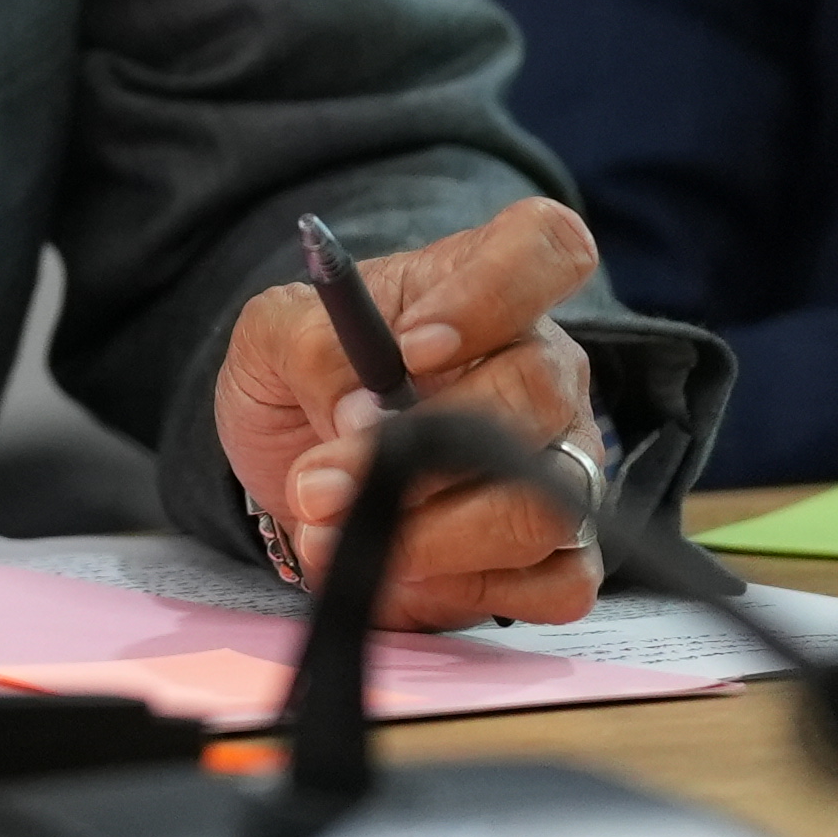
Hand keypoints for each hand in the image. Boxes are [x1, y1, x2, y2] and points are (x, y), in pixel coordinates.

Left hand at [217, 197, 606, 627]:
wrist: (300, 462)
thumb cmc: (304, 377)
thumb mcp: (272, 339)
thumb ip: (309, 350)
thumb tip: (362, 415)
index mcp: (481, 284)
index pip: (546, 246)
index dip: (492, 295)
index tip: (409, 349)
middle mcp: (544, 367)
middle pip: (538, 393)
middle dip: (418, 453)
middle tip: (317, 486)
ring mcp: (565, 459)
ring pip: (547, 502)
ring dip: (427, 536)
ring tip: (327, 537)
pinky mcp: (561, 550)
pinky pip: (559, 582)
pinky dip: (468, 590)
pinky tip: (403, 575)